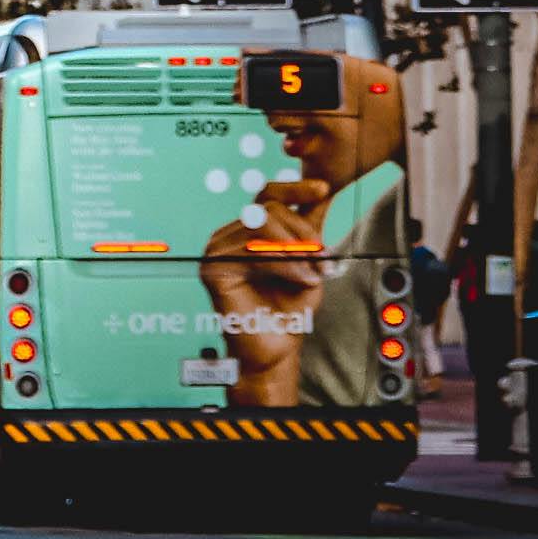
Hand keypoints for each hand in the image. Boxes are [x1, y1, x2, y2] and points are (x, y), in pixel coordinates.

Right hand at [200, 181, 331, 405]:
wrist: (276, 350)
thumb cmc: (289, 311)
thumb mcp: (308, 263)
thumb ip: (309, 232)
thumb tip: (321, 195)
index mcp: (246, 231)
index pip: (268, 196)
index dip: (295, 188)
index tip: (323, 189)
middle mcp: (228, 236)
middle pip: (270, 208)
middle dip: (304, 231)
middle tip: (323, 257)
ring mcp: (217, 250)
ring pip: (263, 226)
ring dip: (297, 249)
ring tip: (313, 272)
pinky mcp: (213, 268)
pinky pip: (254, 251)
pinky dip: (286, 265)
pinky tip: (302, 279)